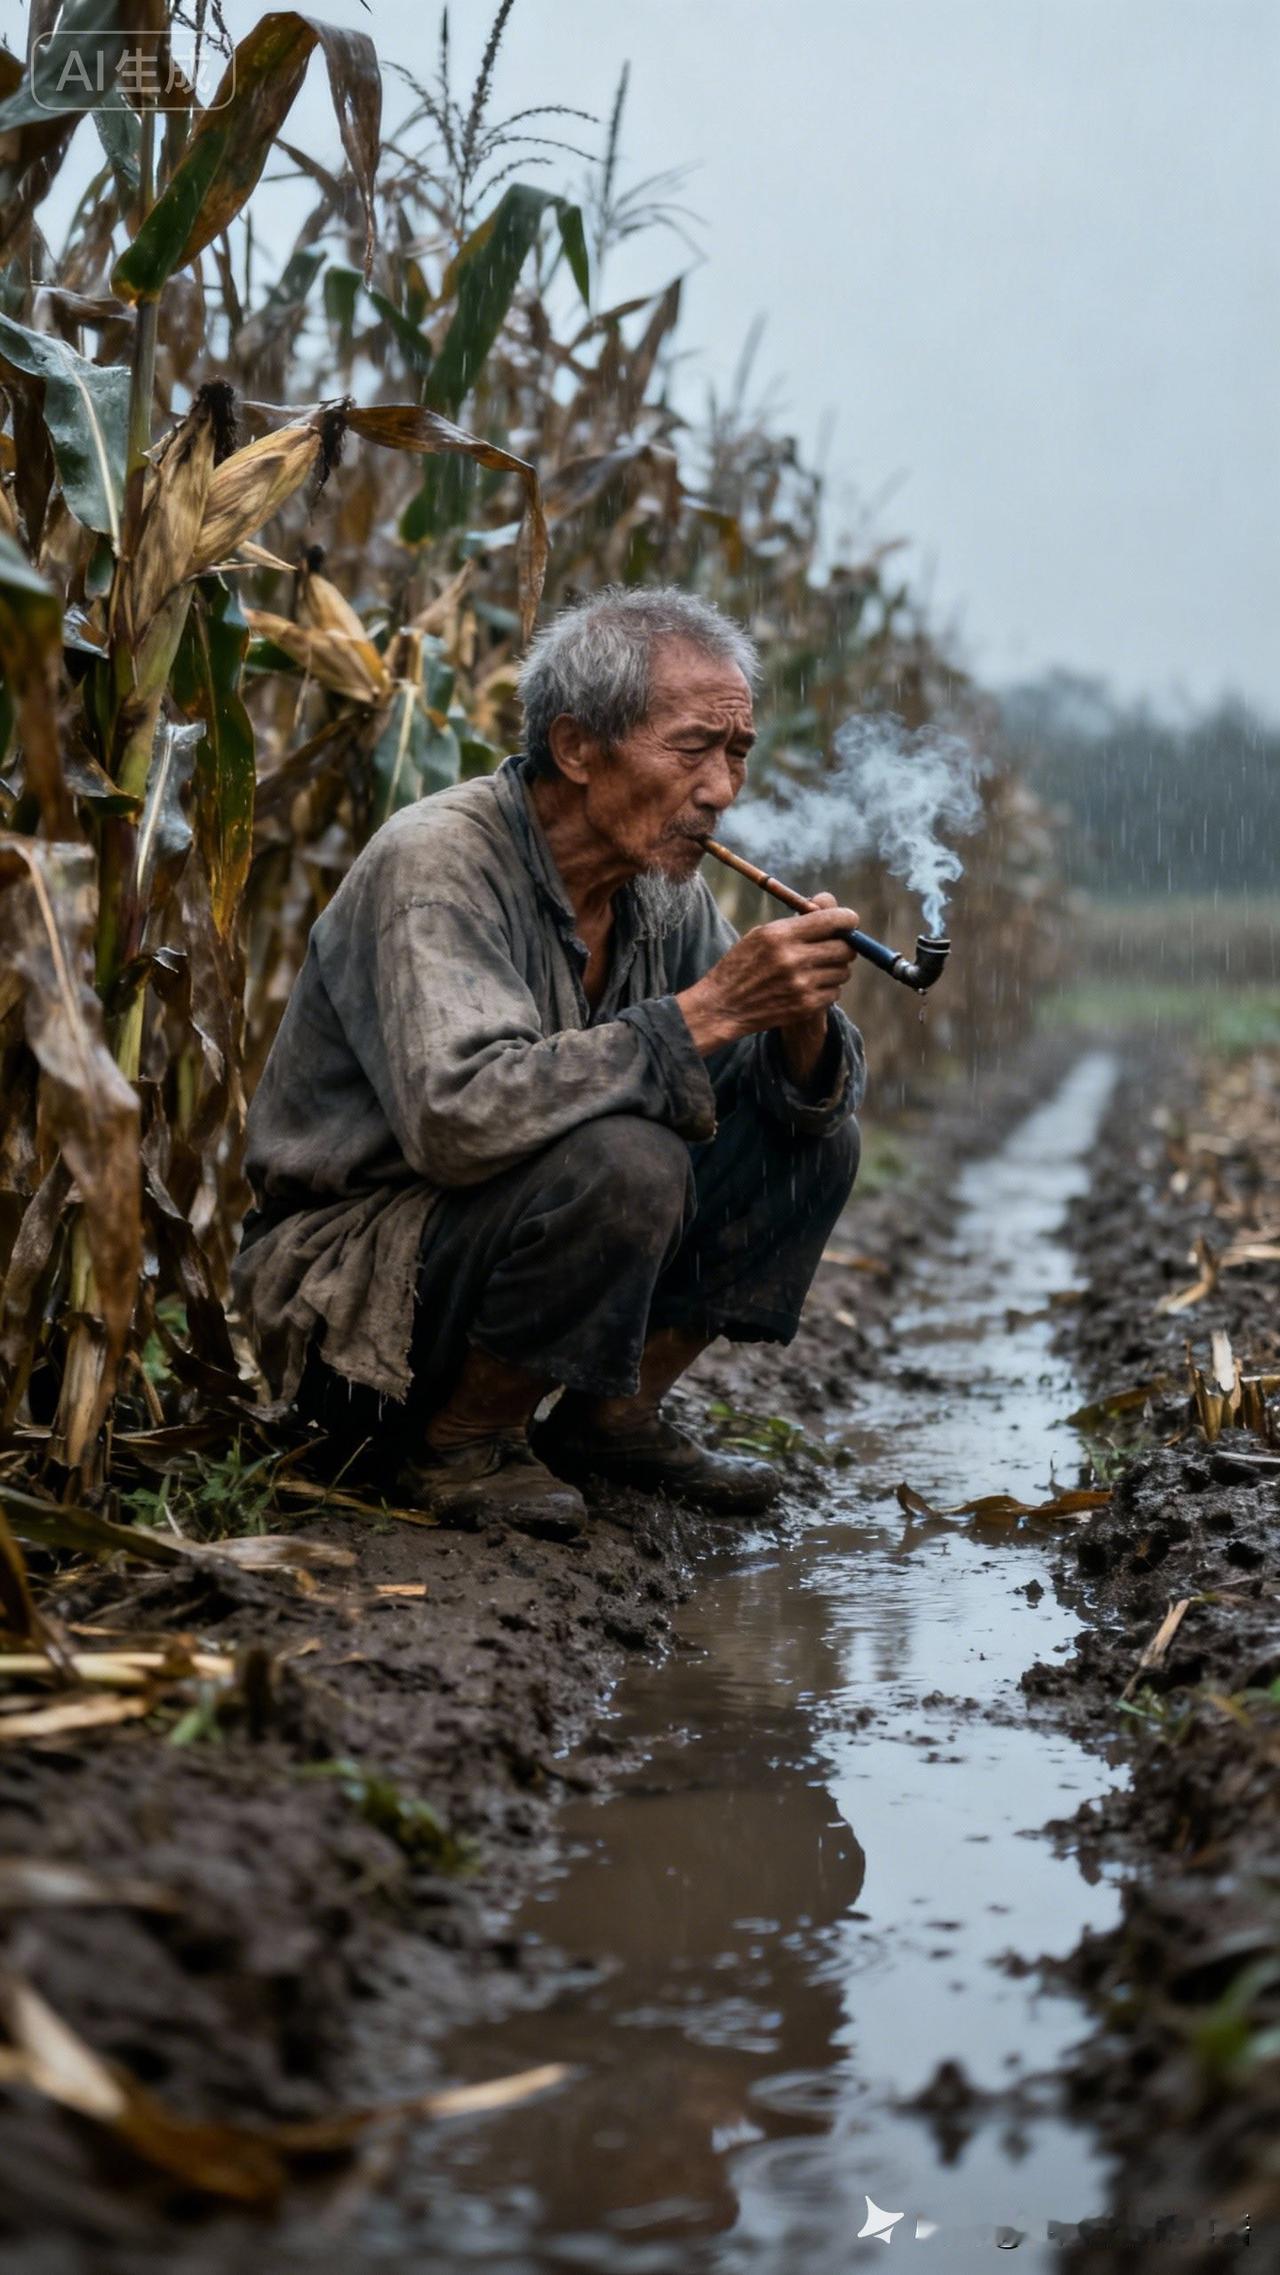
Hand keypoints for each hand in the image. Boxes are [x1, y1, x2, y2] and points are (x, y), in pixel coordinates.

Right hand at [677, 891, 858, 1054]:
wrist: (723, 1006)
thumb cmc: (743, 964)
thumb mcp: (761, 934)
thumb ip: (797, 923)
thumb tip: (832, 907)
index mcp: (780, 935)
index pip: (832, 920)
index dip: (847, 919)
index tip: (850, 921)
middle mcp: (793, 959)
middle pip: (845, 948)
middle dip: (844, 945)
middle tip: (835, 947)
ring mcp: (801, 985)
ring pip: (843, 972)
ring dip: (835, 969)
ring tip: (815, 969)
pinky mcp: (805, 1006)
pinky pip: (835, 993)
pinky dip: (827, 989)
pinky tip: (808, 987)